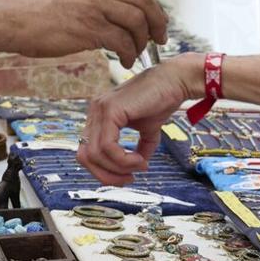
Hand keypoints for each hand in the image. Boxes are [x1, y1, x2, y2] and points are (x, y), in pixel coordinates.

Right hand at [9, 0, 168, 67]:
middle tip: (159, 39)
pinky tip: (124, 62)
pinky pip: (122, 41)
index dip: (151, 9)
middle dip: (157, 23)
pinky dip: (129, 54)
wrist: (13, 20)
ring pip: (136, 22)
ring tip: (135, 55)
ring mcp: (94, 6)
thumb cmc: (36, 13)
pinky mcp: (89, 27)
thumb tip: (114, 10)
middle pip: (143, 2)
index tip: (156, 24)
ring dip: (141, 42)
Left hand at [78, 54, 201, 184]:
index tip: (127, 175)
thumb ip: (138, 148)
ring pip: (94, 154)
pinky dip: (123, 159)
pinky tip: (139, 159)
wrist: (175, 81)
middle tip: (129, 178)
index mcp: (99, 115)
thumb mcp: (147, 131)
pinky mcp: (110, 109)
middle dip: (106, 175)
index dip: (103, 170)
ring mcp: (100, 109)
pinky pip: (107, 146)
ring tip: (139, 165)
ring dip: (118, 168)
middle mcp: (95, 111)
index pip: (87, 151)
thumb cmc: (161, 100)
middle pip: (84, 156)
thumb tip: (138, 168)